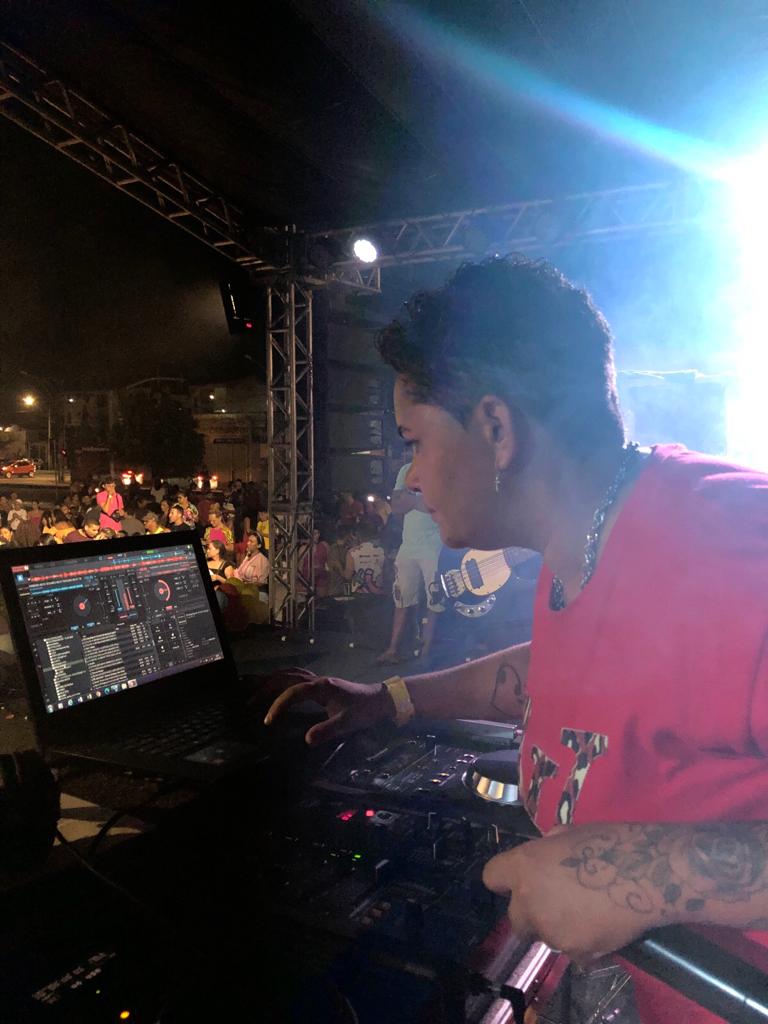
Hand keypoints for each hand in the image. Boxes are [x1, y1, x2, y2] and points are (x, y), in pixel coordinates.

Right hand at [263, 667, 393, 745]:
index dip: (278, 705)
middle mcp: (317, 680)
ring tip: (256, 692)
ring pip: (289, 674)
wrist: (379, 699)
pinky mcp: (320, 684)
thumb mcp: (347, 723)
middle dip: (265, 688)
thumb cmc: (363, 710)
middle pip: (285, 677)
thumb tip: (307, 740)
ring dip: (272, 681)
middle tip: (249, 702)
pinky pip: (295, 677)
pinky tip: (277, 687)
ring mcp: (318, 680)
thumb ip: (327, 730)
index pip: (292, 692)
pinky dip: (282, 680)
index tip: (268, 721)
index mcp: (321, 687)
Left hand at [482, 825, 666, 963]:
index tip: (517, 883)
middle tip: (557, 906)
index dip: (504, 881)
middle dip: (531, 915)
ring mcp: (551, 931)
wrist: (646, 874)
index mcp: (524, 867)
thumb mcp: (569, 834)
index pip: (492, 876)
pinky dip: (584, 946)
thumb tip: (545, 855)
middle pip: (515, 919)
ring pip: (546, 937)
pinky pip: (573, 953)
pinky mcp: (575, 952)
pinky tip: (603, 929)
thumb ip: (547, 849)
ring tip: (589, 915)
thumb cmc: (609, 844)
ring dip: (560, 929)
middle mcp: (529, 902)